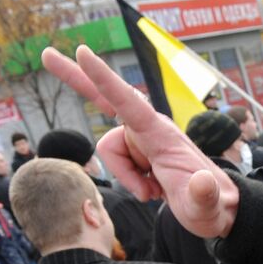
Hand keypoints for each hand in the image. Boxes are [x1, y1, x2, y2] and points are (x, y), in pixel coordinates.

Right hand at [40, 46, 238, 238]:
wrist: (216, 211)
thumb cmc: (211, 206)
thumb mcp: (207, 206)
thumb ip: (203, 196)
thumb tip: (203, 182)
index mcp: (161, 134)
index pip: (128, 102)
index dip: (104, 79)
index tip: (82, 52)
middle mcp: (150, 130)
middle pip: (105, 100)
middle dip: (78, 78)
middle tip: (46, 54)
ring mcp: (143, 140)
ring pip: (109, 151)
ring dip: (126, 177)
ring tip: (155, 193)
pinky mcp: (140, 151)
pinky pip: (116, 162)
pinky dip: (129, 180)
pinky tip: (153, 189)